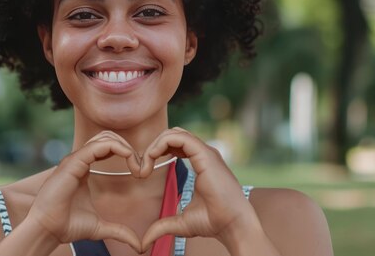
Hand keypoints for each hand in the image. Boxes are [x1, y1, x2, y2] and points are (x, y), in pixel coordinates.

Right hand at [26, 131, 142, 252]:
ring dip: (125, 146)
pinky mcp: (73, 162)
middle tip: (140, 166)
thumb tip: (138, 245)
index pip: (107, 146)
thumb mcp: (100, 227)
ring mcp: (75, 159)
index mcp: (84, 168)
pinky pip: (98, 146)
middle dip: (128, 146)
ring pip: (104, 137)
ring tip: (135, 164)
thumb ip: (119, 231)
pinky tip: (129, 160)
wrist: (49, 230)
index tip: (139, 171)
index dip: (126, 153)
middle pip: (107, 136)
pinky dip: (118, 148)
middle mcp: (79, 160)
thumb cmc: (67, 226)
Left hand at [139, 127, 257, 250]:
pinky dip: (160, 144)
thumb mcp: (181, 222)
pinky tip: (152, 159)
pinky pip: (179, 137)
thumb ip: (162, 226)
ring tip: (145, 167)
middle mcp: (204, 153)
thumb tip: (143, 242)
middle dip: (152, 147)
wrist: (232, 225)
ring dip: (153, 146)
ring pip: (173, 132)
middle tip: (141, 170)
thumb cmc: (214, 222)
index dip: (156, 151)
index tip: (144, 172)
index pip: (175, 143)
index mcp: (201, 161)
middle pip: (172, 134)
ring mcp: (205, 152)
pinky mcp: (205, 154)